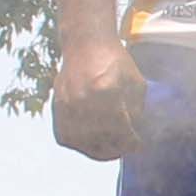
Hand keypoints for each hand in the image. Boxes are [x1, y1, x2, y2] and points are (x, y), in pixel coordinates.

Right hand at [52, 39, 147, 160]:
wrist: (85, 44)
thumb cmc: (114, 61)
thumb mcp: (135, 82)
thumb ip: (136, 111)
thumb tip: (134, 136)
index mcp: (106, 91)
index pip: (121, 130)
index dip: (132, 143)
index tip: (138, 145)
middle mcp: (84, 99)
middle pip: (101, 139)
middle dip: (117, 149)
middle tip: (125, 149)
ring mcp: (68, 104)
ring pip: (83, 142)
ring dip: (98, 151)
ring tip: (110, 150)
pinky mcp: (58, 106)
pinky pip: (66, 136)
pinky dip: (79, 144)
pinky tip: (91, 142)